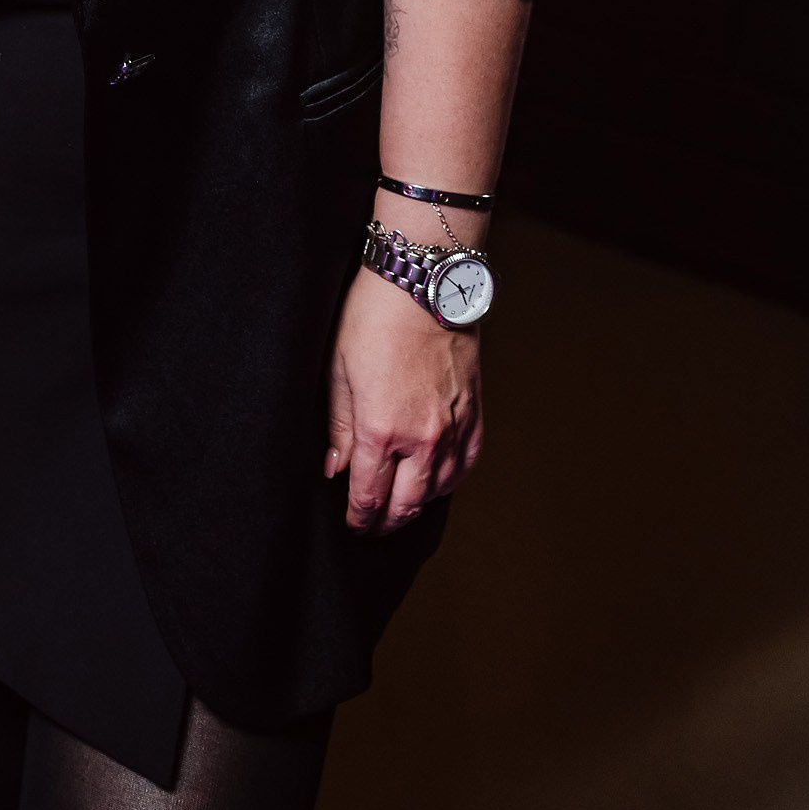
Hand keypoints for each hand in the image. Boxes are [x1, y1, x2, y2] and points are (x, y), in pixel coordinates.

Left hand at [323, 263, 482, 534]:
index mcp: (380, 430)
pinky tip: (436, 482)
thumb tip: (334, 470)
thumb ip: (338, 428)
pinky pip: (466, 465)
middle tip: (372, 526)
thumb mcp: (337, 371)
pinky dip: (449, 481)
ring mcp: (453, 428)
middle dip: (385, 523)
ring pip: (437, 491)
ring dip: (417, 506)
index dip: (358, 519)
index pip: (369, 498)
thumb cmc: (372, 318)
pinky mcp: (473, 413)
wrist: (422, 283)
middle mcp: (421, 439)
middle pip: (405, 506)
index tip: (352, 525)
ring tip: (400, 507)